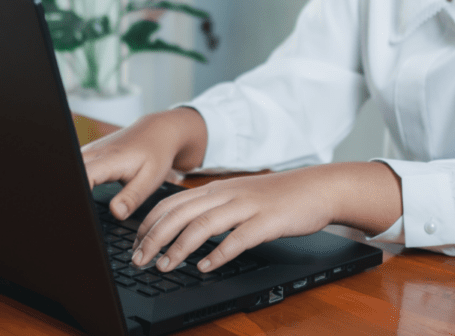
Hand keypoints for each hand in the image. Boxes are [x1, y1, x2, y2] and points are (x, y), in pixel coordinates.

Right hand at [82, 107, 206, 219]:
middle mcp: (94, 153)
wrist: (157, 131)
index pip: (83, 177)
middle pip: (70, 173)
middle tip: (75, 215)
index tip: (82, 213)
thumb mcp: (150, 179)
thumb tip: (116, 213)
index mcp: (109, 160)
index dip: (79, 196)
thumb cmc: (156, 155)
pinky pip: (74, 166)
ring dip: (72, 185)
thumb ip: (132, 197)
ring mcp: (88, 150)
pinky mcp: (87, 152)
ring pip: (70, 169)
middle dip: (70, 194)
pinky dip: (75, 180)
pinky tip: (81, 193)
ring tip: (76, 205)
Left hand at [131, 168, 336, 273]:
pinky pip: (238, 237)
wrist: (319, 187)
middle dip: (155, 237)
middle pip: (181, 213)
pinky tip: (205, 267)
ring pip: (204, 224)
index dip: (149, 223)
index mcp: (217, 189)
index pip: (172, 202)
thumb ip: (213, 207)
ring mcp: (247, 206)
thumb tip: (183, 226)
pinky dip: (218, 253)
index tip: (135, 243)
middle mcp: (228, 194)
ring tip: (165, 266)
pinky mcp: (268, 220)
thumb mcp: (238, 196)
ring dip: (180, 246)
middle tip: (139, 260)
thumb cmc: (278, 196)